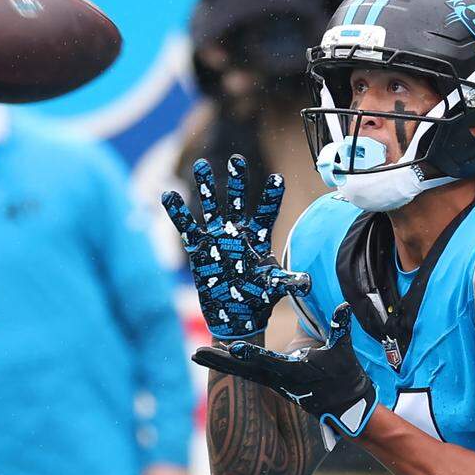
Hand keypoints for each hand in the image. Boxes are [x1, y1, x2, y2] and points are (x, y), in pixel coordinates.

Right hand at [162, 155, 309, 339]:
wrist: (235, 315)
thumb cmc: (257, 297)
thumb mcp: (273, 287)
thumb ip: (287, 281)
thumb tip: (306, 283)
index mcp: (258, 236)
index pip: (266, 211)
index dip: (272, 196)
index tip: (278, 178)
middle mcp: (237, 231)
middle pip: (237, 201)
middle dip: (238, 180)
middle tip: (238, 160)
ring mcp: (216, 237)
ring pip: (211, 206)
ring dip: (206, 186)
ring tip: (202, 164)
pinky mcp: (198, 248)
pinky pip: (186, 227)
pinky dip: (177, 212)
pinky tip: (168, 195)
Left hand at [192, 303, 377, 437]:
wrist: (344, 404)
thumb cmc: (343, 375)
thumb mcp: (342, 351)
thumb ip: (340, 328)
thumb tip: (343, 306)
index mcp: (294, 372)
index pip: (269, 362)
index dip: (251, 354)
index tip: (233, 348)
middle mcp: (278, 379)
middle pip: (244, 369)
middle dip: (220, 361)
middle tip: (197, 353)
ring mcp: (272, 382)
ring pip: (241, 371)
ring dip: (219, 362)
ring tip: (198, 353)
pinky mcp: (271, 382)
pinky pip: (246, 372)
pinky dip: (230, 363)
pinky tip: (216, 355)